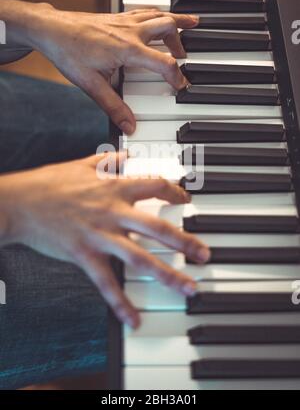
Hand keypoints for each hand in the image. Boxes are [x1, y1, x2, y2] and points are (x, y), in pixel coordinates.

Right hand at [0, 153, 209, 327]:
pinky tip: (133, 320)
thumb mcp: (81, 165)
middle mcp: (112, 212)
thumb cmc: (49, 184)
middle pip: (157, 228)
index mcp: (114, 188)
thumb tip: (124, 155)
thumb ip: (107, 161)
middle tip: (205, 255)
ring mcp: (99, 236)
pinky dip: (120, 303)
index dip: (175, 191)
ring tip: (188, 288)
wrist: (20, 202)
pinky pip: (106, 283)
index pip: (155, 186)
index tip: (186, 199)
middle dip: (185, 242)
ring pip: (139, 259)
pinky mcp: (84, 255)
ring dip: (167, 275)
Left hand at [27, 6, 197, 133]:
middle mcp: (130, 32)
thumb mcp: (91, 85)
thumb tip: (129, 126)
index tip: (182, 86)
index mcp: (128, 49)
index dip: (177, 77)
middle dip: (182, 42)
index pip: (164, 62)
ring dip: (176, 21)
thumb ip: (113, 107)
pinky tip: (159, 17)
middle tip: (187, 56)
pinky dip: (159, 14)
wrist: (50, 28)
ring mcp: (124, 21)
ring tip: (191, 24)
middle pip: (168, 27)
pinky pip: (145, 11)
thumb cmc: (68, 52)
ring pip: (159, 14)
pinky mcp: (117, 17)